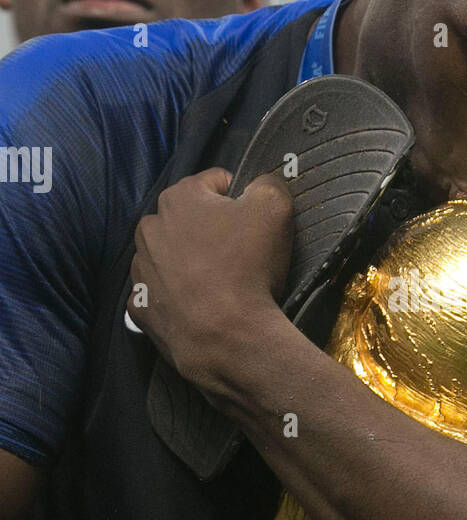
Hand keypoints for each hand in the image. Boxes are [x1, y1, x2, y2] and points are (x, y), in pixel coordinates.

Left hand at [127, 168, 294, 386]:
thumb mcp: (274, 208)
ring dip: (190, 260)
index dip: (240, 198)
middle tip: (238, 254)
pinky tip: (197, 304)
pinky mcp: (140, 306)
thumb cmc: (248, 267)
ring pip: (169, 254)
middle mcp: (149, 228)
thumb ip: (267, 183)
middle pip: (188, 218)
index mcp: (178, 198)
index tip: (253, 222)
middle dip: (210, 229)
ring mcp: (141, 269)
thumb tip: (259, 184)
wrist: (227, 337)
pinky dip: (175, 294)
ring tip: (219, 282)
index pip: (215, 182)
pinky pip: (158, 291)